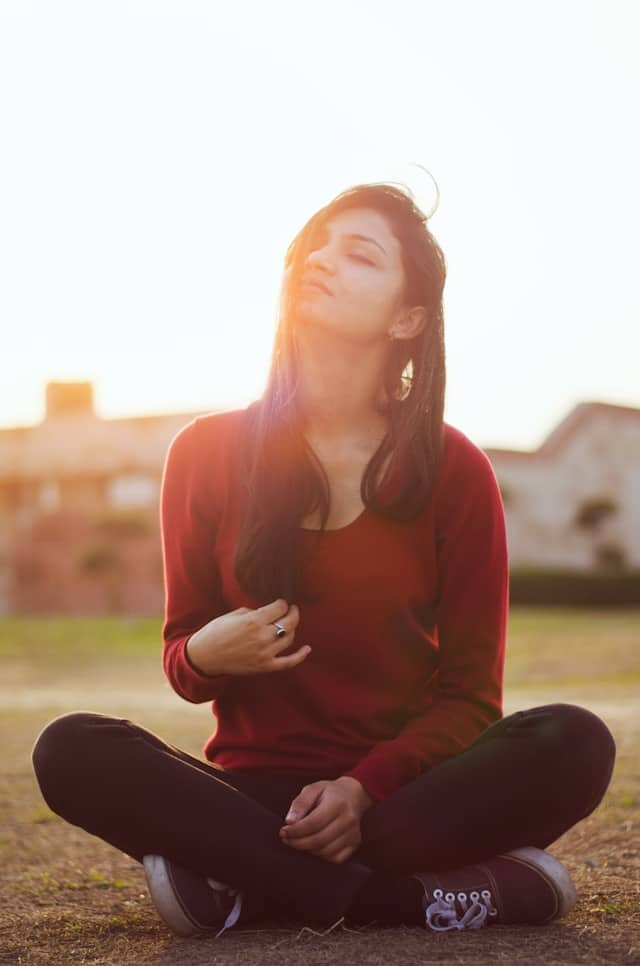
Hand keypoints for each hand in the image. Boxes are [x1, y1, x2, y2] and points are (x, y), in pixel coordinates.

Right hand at [186, 598, 310, 676]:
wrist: (205, 657)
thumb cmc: (215, 632)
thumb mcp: (233, 614)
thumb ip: (254, 611)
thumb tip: (268, 611)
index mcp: (254, 620)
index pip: (280, 607)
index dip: (282, 603)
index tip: (280, 603)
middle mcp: (262, 636)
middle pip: (289, 621)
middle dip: (292, 612)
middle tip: (291, 609)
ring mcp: (265, 653)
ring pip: (289, 638)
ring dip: (292, 629)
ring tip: (288, 624)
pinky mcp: (265, 666)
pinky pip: (288, 662)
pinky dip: (300, 656)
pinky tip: (307, 649)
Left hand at [278, 777, 373, 863]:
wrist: (354, 795)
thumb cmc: (330, 792)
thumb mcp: (313, 789)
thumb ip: (300, 803)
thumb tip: (289, 821)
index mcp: (337, 803)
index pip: (313, 823)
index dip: (295, 831)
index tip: (283, 831)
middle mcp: (348, 820)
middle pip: (318, 840)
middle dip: (298, 843)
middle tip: (286, 839)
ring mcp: (353, 834)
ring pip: (325, 852)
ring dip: (308, 850)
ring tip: (298, 841)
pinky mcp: (355, 844)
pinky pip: (335, 859)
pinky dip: (321, 856)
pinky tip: (314, 846)